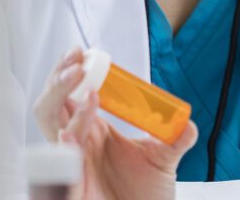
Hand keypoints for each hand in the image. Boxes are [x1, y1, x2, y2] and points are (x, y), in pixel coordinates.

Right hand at [33, 47, 197, 199]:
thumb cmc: (145, 196)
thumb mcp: (164, 160)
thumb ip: (175, 139)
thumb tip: (187, 123)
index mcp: (93, 131)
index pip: (71, 94)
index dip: (70, 72)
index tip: (83, 54)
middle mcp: (78, 145)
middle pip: (51, 105)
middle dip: (59, 80)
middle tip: (78, 63)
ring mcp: (72, 166)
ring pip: (51, 129)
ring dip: (60, 104)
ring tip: (85, 88)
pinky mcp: (72, 192)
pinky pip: (57, 171)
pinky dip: (63, 152)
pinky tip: (71, 135)